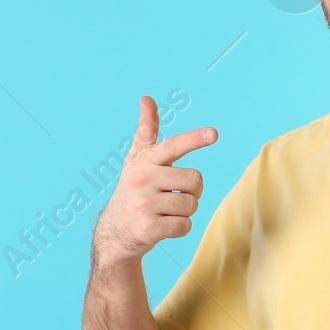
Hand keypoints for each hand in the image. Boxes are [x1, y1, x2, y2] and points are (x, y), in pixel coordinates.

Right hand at [91, 96, 216, 269]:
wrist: (115, 232)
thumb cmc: (134, 190)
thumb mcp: (137, 160)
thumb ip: (147, 130)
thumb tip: (146, 98)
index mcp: (143, 160)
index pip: (173, 146)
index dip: (194, 139)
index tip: (214, 133)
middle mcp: (142, 179)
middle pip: (195, 180)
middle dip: (192, 191)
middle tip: (173, 196)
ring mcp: (144, 204)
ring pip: (192, 205)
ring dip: (185, 211)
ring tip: (164, 212)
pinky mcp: (149, 227)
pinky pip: (185, 225)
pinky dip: (180, 228)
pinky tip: (162, 226)